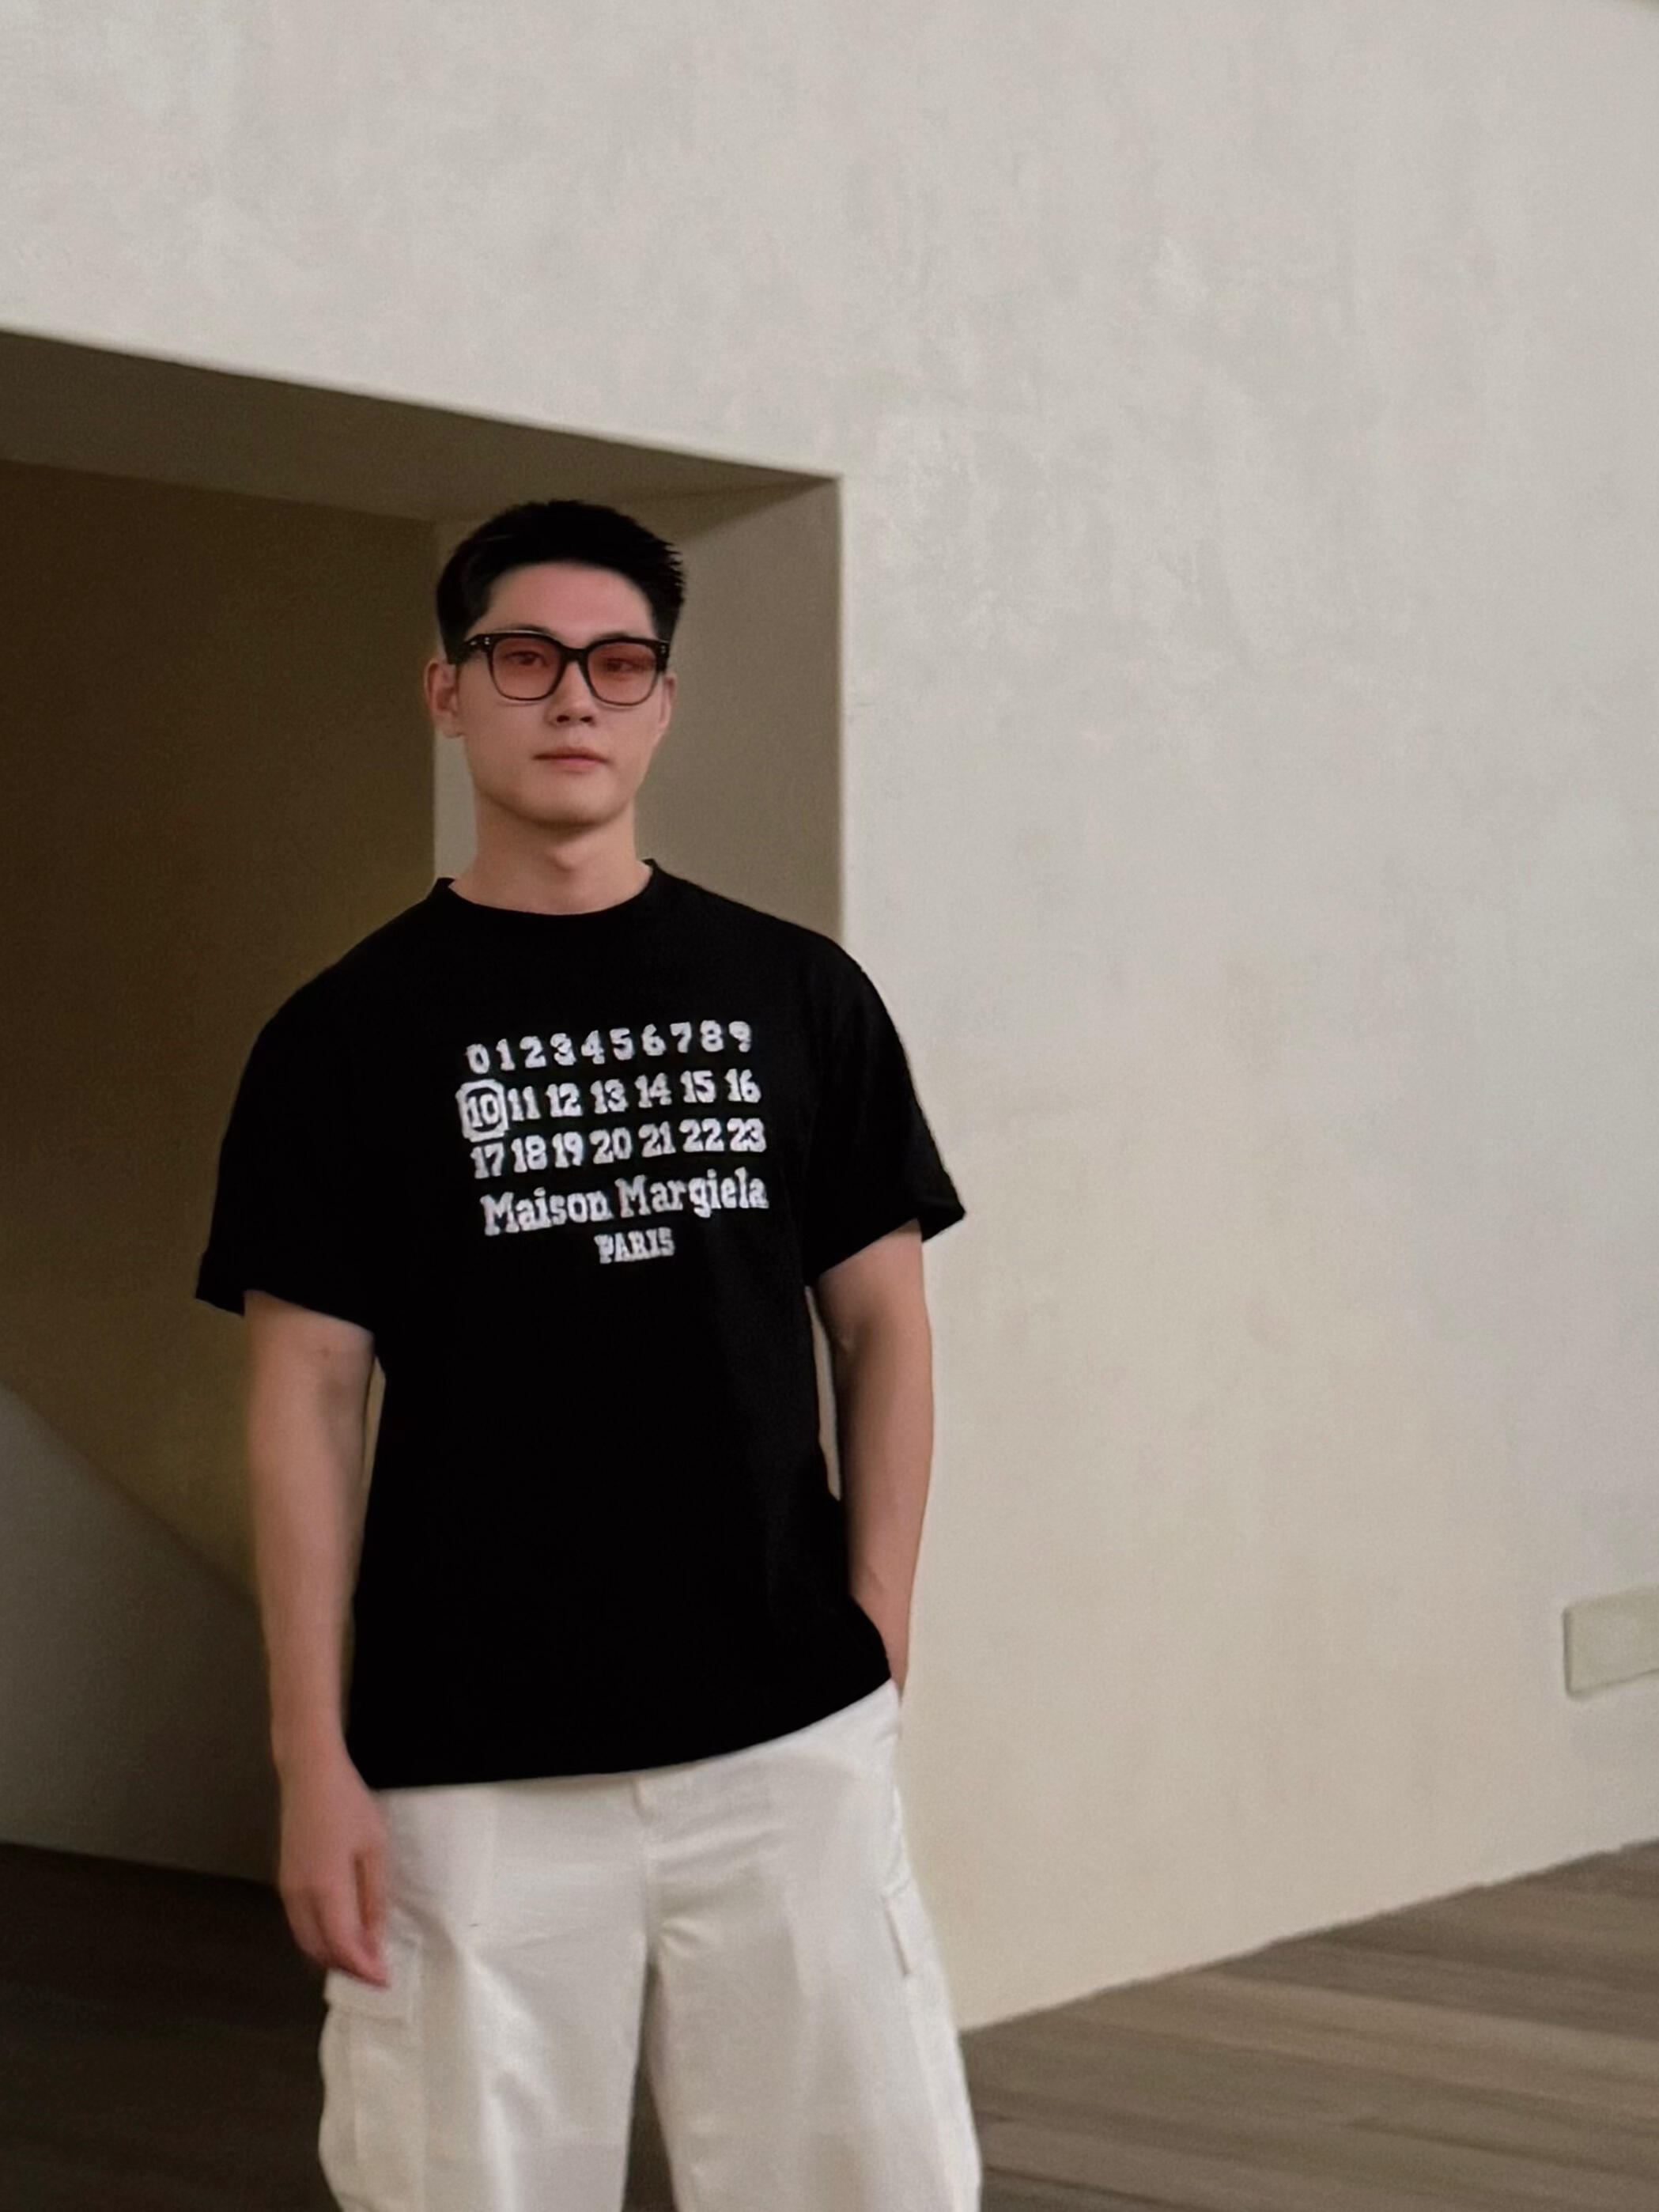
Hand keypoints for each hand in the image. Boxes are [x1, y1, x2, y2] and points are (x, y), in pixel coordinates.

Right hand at [276, 1739, 389, 1985]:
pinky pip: (301, 1925)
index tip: (385, 1982)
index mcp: (325, 1889)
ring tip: (362, 1958)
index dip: (364, 1969)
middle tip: (376, 1973)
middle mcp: (300, 1897)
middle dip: (348, 1968)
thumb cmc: (350, 1806)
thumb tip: (374, 1943)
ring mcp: (288, 1891)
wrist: (309, 1775)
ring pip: (306, 1942)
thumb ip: (373, 1899)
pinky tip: (340, 1935)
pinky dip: (319, 1940)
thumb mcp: (374, 1849)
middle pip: (320, 1951)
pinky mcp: (285, 1882)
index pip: (343, 1946)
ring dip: (332, 1957)